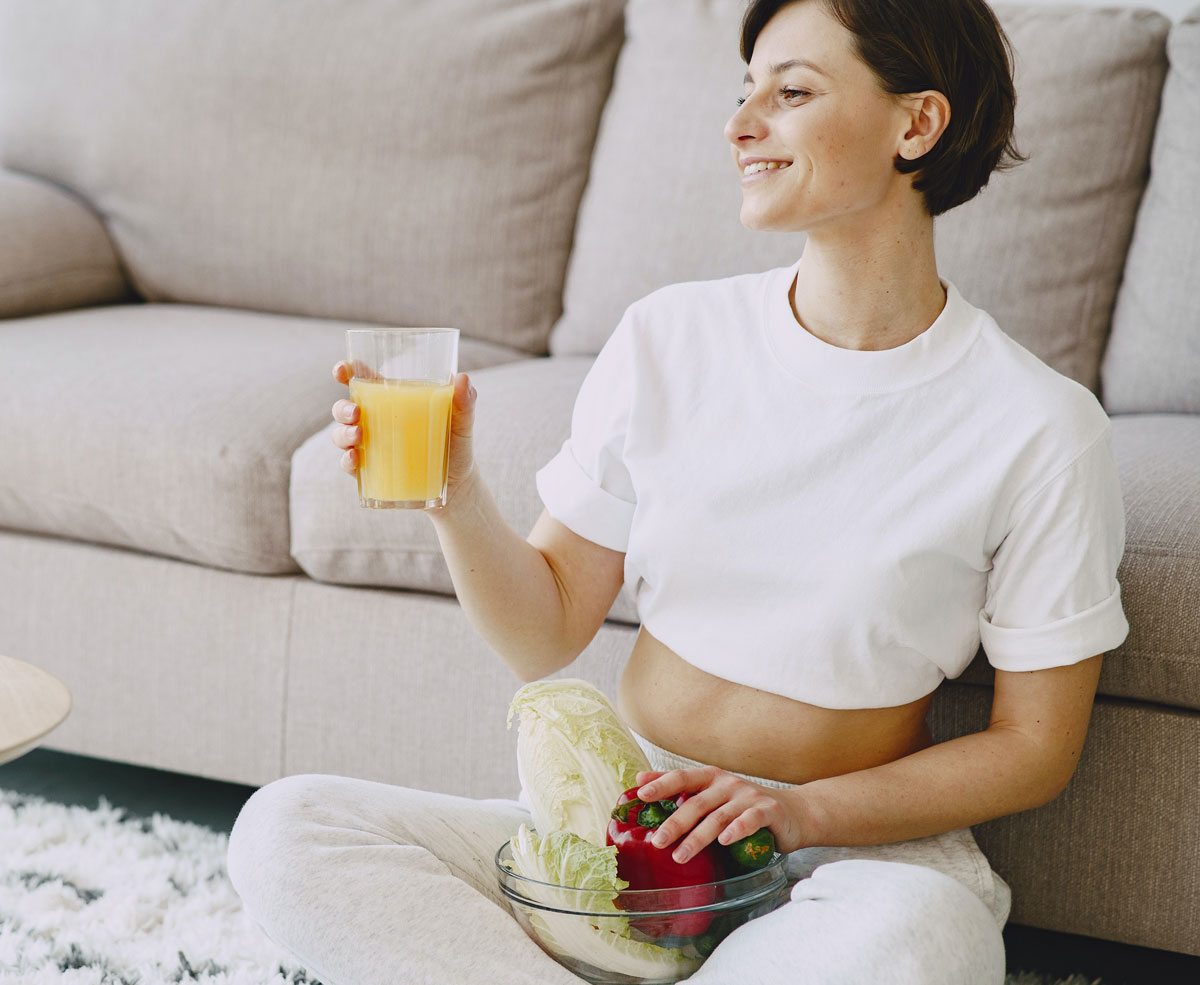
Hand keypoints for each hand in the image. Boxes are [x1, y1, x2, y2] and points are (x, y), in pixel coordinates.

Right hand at [329, 362, 479, 503]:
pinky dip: (347, 462)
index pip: (363, 380)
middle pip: (344, 408)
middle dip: (343, 408)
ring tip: (358, 437)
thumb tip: (463, 378)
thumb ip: (464, 400)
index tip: (341, 370)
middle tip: (356, 413)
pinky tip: (354, 460)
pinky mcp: (370, 472)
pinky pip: (349, 465)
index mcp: (392, 401)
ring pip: (341, 435)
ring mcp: (370, 447)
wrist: (458, 486)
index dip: (346, 371)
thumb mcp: (462, 422)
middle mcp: (375, 422)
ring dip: (343, 435)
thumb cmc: (456, 445)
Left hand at [634, 766, 809, 863]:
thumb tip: (640, 782)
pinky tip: (725, 841)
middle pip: (697, 803)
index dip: (661, 784)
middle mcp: (728, 784)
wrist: (793, 812)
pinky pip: (750, 819)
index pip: (682, 778)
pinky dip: (737, 829)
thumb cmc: (744, 806)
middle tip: (657, 842)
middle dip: (675, 823)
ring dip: (698, 837)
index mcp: (711, 779)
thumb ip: (682, 790)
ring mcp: (748, 796)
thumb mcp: (713, 795)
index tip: (640, 794)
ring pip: (719, 817)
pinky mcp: (768, 811)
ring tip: (680, 856)